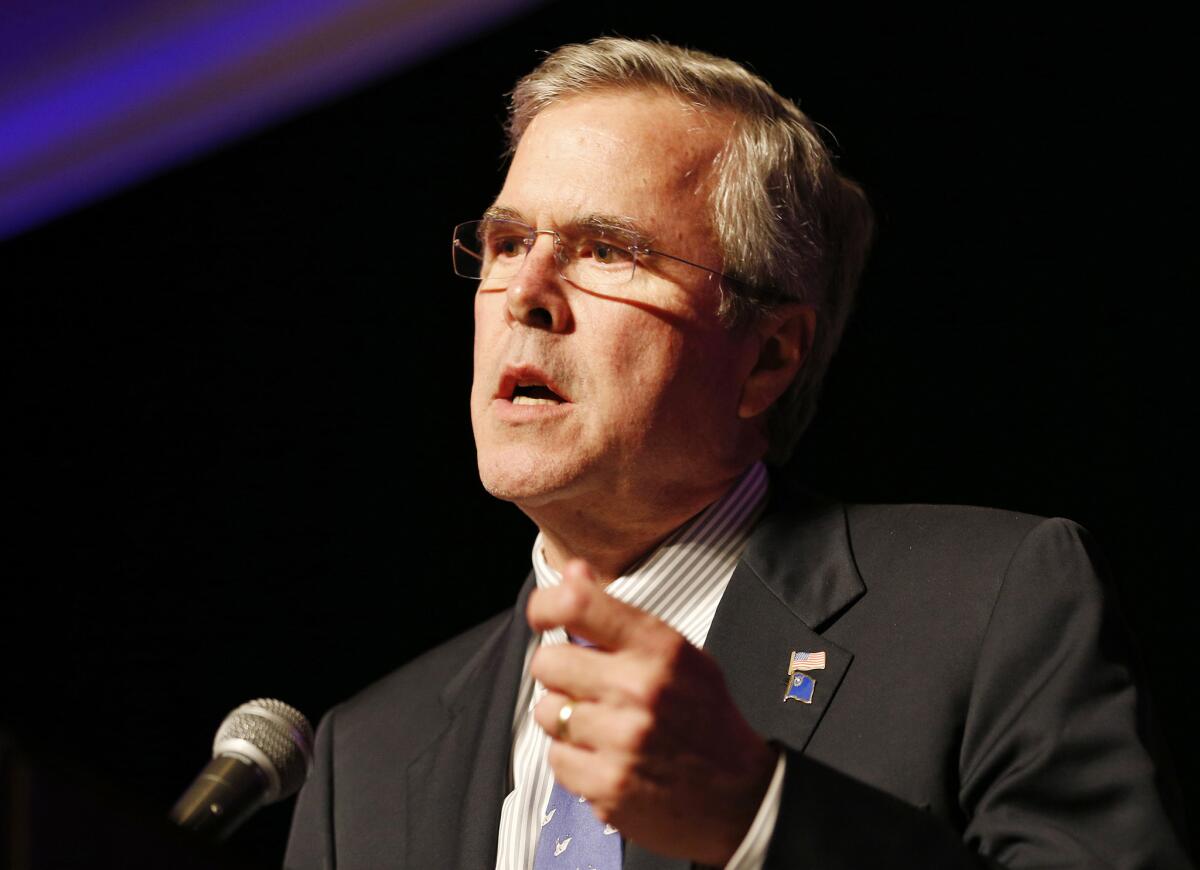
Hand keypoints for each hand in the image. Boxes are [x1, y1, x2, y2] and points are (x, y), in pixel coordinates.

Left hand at [527, 559, 776, 864]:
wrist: (742, 797)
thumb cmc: (705, 717)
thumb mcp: (676, 653)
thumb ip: (617, 614)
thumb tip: (570, 572)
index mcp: (659, 648)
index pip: (578, 605)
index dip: (546, 606)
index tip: (544, 616)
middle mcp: (639, 689)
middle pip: (547, 662)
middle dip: (559, 671)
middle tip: (585, 683)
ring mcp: (622, 741)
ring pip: (546, 712)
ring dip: (565, 717)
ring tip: (600, 724)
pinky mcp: (608, 786)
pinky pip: (555, 758)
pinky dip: (573, 759)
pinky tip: (605, 756)